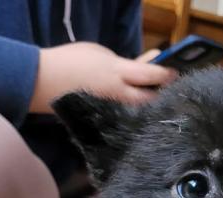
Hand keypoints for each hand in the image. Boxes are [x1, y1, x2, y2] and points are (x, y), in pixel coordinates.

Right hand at [29, 42, 176, 112]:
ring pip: (140, 110)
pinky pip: (127, 115)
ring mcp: (113, 109)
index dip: (166, 74)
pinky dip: (136, 112)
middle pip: (150, 99)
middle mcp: (118, 95)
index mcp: (117, 73)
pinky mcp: (106, 118)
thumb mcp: (102, 55)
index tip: (177, 72)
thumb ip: (125, 62)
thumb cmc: (73, 62)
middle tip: (173, 91)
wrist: (46, 83)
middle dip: (163, 95)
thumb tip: (146, 66)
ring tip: (161, 101)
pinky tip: (142, 110)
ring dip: (151, 105)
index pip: (150, 75)